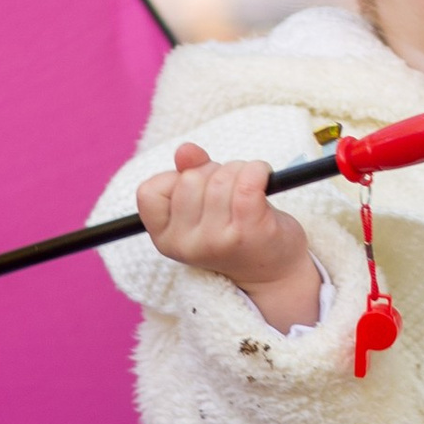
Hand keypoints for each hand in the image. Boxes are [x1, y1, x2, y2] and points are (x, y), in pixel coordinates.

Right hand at [136, 141, 321, 331]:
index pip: (149, 192)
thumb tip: (185, 150)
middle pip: (189, 179)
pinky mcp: (247, 232)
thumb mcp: (203, 208)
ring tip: (248, 188)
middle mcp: (186, 244)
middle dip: (213, 172)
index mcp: (165, 239)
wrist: (274, 273)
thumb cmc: (234, 233)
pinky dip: (257, 170)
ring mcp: (215, 240)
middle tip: (228, 190)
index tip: (196, 191)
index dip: (173, 180)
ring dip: (238, 171)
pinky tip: (263, 177)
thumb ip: (188, 174)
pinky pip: (247, 182)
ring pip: (219, 178)